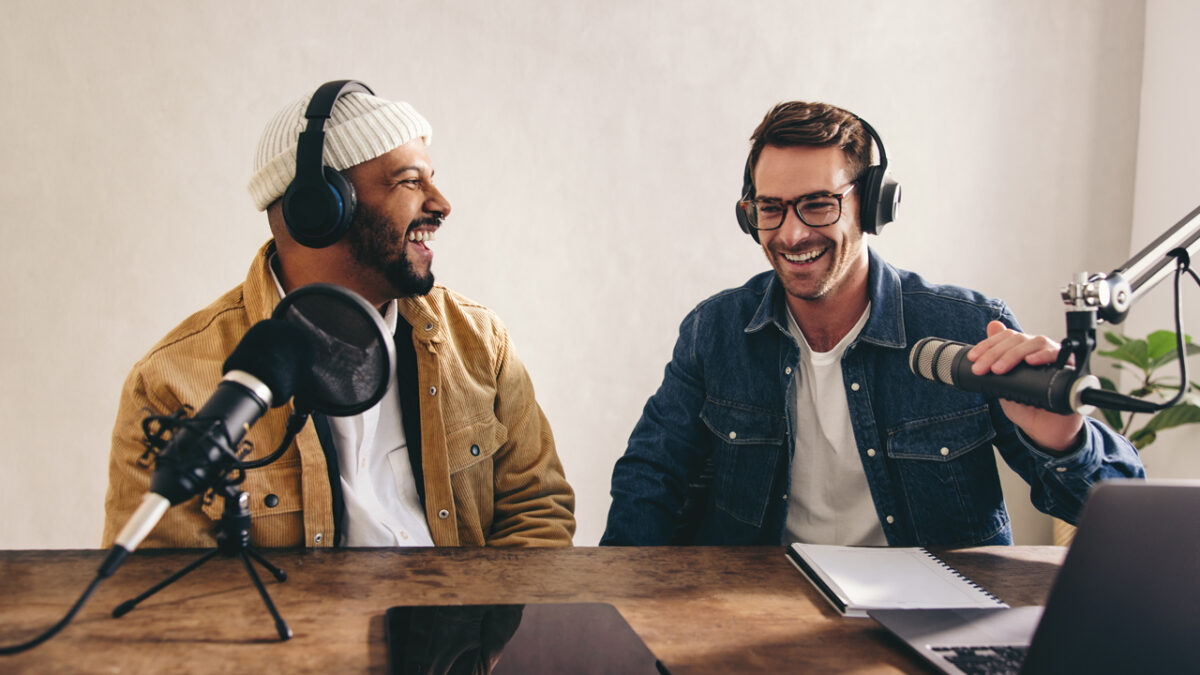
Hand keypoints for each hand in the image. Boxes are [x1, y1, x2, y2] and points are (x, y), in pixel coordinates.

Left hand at [966, 321, 1083, 452]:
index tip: (973, 358)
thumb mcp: (1002, 384)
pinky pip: (1060, 355)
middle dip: (996, 353)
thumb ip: (995, 361)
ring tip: (999, 368)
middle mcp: (1039, 350)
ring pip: (1036, 342)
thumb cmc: (1026, 406)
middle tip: (982, 369)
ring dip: (1014, 354)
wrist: (1044, 429)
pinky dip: (1044, 355)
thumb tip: (990, 329)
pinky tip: (1031, 361)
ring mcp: (1055, 356)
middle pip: (1018, 339)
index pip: (1006, 337)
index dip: (988, 344)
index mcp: (1023, 350)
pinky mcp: (1069, 368)